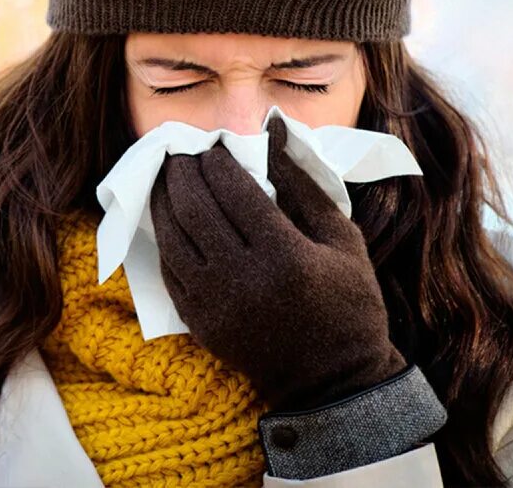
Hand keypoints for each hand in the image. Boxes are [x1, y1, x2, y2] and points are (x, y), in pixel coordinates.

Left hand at [149, 116, 405, 411]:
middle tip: (180, 152)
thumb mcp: (342, 239)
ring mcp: (215, 304)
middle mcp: (243, 279)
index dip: (216, 161)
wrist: (333, 380)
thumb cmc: (348, 303)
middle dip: (182, 172)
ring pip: (171, 238)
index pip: (234, 191)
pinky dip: (164, 238)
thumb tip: (273, 132)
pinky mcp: (199, 323)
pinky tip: (167, 218)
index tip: (213, 145)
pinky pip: (168, 270)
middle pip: (195, 209)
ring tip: (167, 176)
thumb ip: (304, 184)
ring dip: (163, 200)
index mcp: (284, 255)